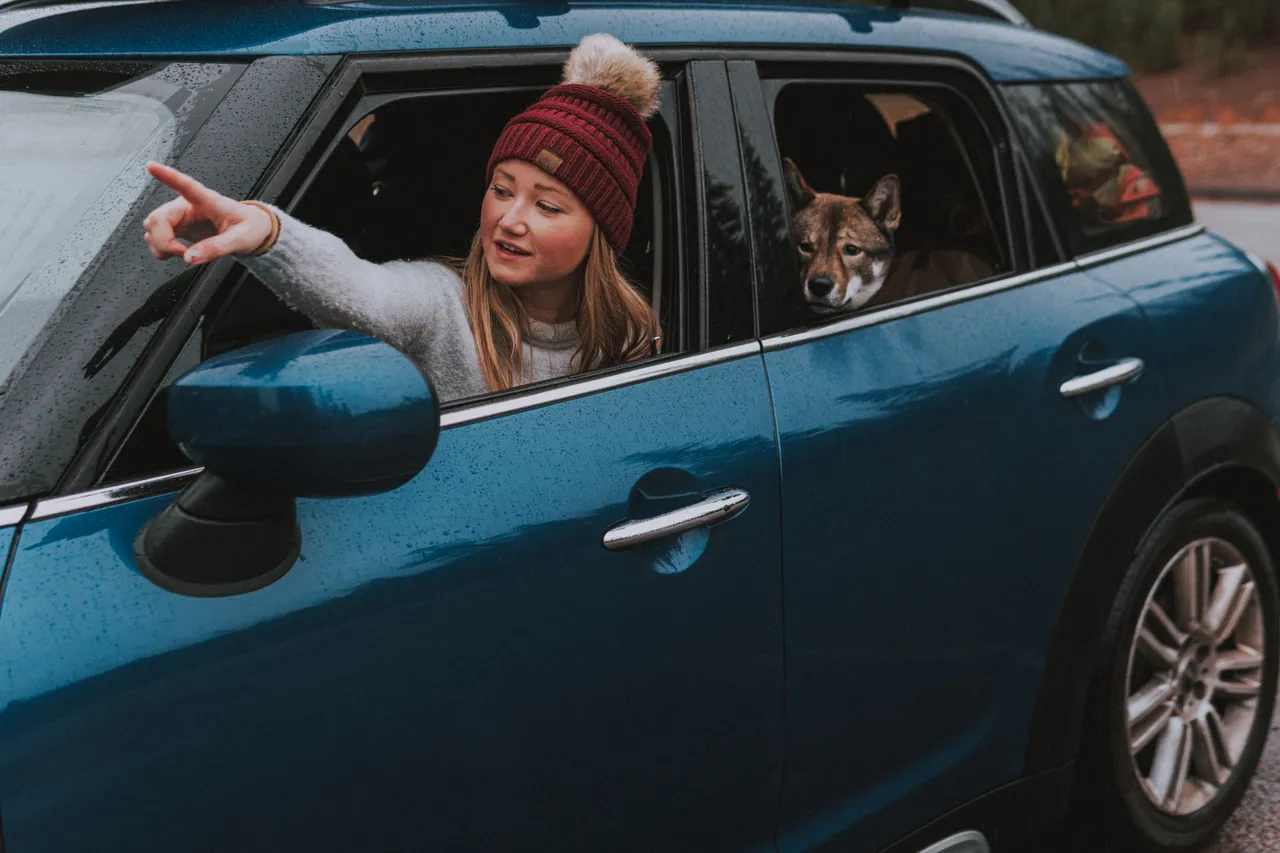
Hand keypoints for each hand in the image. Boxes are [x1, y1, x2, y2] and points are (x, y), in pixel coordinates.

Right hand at [143, 162, 273, 263]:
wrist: (253, 231)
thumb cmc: (249, 228)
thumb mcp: (240, 240)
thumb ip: (216, 248)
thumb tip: (190, 257)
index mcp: (207, 200)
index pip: (185, 185)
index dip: (168, 176)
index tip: (152, 166)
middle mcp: (188, 205)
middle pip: (158, 218)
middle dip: (163, 241)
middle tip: (184, 254)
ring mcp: (180, 216)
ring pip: (152, 227)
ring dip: (161, 245)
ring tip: (185, 253)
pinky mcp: (177, 227)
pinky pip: (155, 236)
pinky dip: (161, 248)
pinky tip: (179, 252)